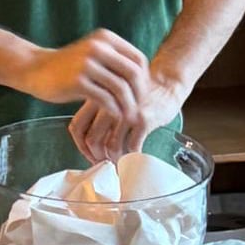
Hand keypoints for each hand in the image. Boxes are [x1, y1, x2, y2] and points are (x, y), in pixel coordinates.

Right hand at [19, 28, 147, 117]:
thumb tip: (143, 79)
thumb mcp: (93, 54)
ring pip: (120, 88)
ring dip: (128, 106)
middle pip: (133, 74)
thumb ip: (115, 61)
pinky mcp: (78, 81)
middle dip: (140, 95)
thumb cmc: (68, 66)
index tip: (142, 95)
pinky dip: (114, 110)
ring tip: (128, 117)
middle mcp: (98, 46)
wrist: (36, 69)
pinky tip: (114, 117)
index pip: (138, 59)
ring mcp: (87, 63)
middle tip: (139, 109)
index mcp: (105, 38)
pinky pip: (105, 99)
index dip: (145, 79)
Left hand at [69, 71, 184, 163]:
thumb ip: (100, 114)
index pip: (77, 126)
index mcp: (97, 97)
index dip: (80, 145)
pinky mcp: (143, 119)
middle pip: (92, 139)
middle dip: (97, 156)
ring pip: (111, 146)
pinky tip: (134, 155)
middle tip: (105, 162)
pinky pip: (132, 147)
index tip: (89, 153)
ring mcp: (126, 112)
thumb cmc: (140, 94)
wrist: (167, 83)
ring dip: (115, 159)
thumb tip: (90, 143)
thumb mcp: (113, 98)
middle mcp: (109, 104)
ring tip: (120, 160)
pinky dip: (132, 156)